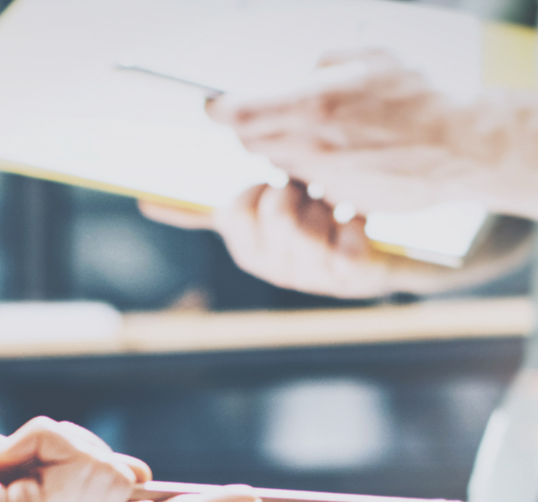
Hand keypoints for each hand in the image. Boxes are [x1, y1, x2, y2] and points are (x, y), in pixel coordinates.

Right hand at [148, 184, 455, 299]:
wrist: (390, 255)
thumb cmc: (324, 226)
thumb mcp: (271, 207)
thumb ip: (215, 205)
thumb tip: (148, 203)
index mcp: (250, 248)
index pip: (229, 212)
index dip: (250, 193)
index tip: (271, 187)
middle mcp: (275, 268)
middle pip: (263, 210)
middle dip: (289, 188)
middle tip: (309, 194)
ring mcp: (311, 277)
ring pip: (299, 223)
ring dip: (322, 202)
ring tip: (333, 209)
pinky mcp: (349, 279)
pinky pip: (343, 239)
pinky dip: (355, 221)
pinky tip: (358, 222)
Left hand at [207, 49, 489, 215]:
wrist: (461, 148)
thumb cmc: (421, 99)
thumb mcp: (372, 60)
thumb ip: (328, 62)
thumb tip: (305, 72)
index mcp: (317, 104)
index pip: (243, 112)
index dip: (221, 108)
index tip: (213, 104)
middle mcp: (315, 145)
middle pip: (252, 143)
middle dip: (251, 128)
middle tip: (260, 115)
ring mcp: (326, 178)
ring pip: (278, 165)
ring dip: (281, 150)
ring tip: (311, 132)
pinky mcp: (341, 199)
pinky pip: (309, 183)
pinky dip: (311, 170)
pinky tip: (337, 154)